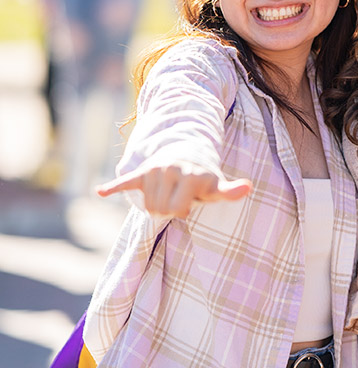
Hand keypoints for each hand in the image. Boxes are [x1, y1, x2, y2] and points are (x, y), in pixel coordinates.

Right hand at [97, 162, 251, 217]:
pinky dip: (112, 187)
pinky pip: (125, 180)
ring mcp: (155, 169)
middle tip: (177, 199)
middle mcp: (171, 169)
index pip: (176, 210)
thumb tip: (247, 188)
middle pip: (159, 210)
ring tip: (167, 194)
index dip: (182, 211)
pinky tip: (100, 191)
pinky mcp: (141, 171)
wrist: (187, 156)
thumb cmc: (203, 180)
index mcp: (190, 175)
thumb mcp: (216, 187)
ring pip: (146, 205)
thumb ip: (230, 191)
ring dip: (155, 205)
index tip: (189, 202)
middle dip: (167, 210)